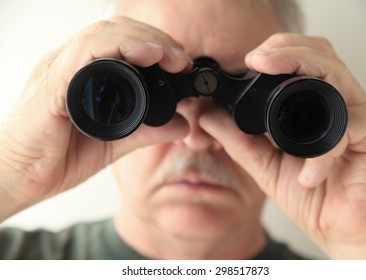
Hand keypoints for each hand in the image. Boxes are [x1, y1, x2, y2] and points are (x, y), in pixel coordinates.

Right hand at [0, 16, 189, 220]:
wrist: (19, 178)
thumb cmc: (57, 158)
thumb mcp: (115, 142)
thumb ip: (147, 132)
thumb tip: (182, 124)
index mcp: (86, 75)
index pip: (123, 42)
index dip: (156, 45)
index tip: (181, 63)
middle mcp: (72, 65)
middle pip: (117, 31)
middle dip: (156, 38)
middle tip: (181, 59)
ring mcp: (59, 69)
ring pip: (103, 34)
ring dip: (143, 39)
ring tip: (171, 56)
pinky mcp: (51, 83)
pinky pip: (84, 54)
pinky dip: (118, 48)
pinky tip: (146, 55)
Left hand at [200, 33, 365, 258]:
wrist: (348, 233)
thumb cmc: (316, 201)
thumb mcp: (267, 168)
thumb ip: (239, 141)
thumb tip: (208, 117)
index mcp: (313, 109)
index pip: (298, 65)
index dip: (273, 55)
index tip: (244, 63)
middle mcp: (338, 104)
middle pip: (319, 54)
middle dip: (286, 49)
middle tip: (256, 59)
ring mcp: (361, 114)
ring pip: (334, 72)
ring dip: (300, 65)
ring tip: (268, 71)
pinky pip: (347, 127)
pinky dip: (323, 150)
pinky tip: (309, 175)